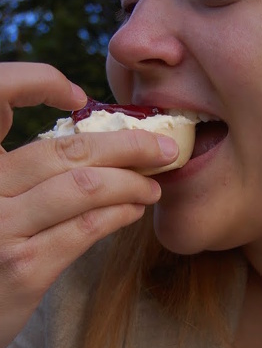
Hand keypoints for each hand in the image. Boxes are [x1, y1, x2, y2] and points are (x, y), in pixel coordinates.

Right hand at [0, 62, 177, 347]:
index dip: (36, 81)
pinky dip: (119, 214)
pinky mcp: (24, 266)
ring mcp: (0, 226)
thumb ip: (17, 173)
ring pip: (83, 187)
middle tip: (160, 148)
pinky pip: (85, 229)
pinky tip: (134, 211)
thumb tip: (87, 144)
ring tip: (153, 186)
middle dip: (125, 144)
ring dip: (131, 183)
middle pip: (64, 149)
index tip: (77, 96)